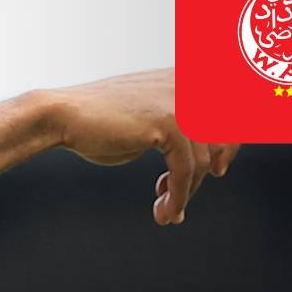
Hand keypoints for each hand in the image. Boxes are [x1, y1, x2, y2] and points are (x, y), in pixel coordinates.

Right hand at [45, 68, 241, 224]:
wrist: (61, 116)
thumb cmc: (98, 123)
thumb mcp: (148, 122)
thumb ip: (176, 130)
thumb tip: (207, 161)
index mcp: (180, 79)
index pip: (228, 112)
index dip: (230, 145)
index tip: (218, 170)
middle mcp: (185, 84)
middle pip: (224, 134)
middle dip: (211, 168)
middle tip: (188, 194)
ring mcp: (178, 100)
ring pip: (202, 159)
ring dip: (186, 192)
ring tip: (166, 212)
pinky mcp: (167, 121)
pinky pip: (185, 168)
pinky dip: (178, 194)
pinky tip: (163, 209)